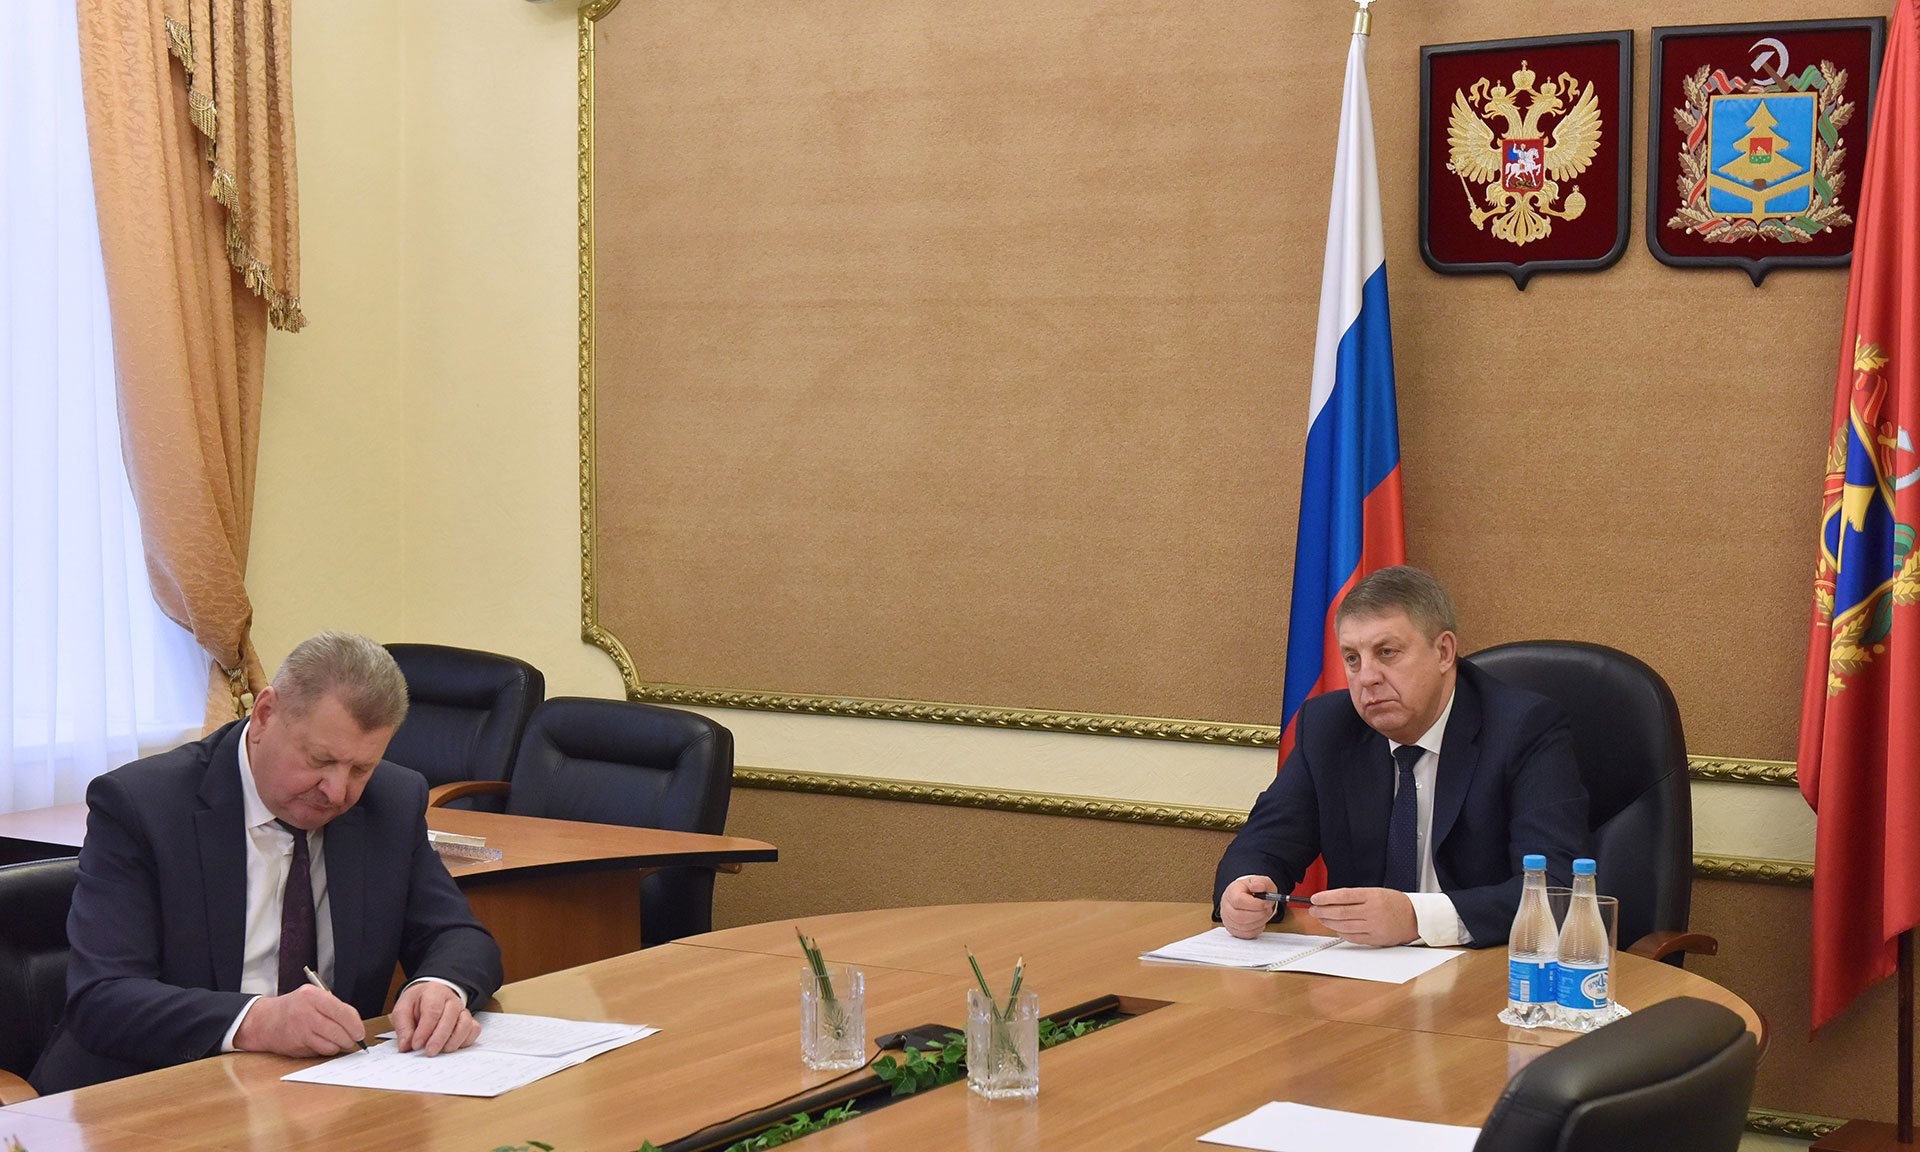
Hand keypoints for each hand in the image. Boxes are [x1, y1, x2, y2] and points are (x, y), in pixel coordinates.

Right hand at [233, 984, 365, 1056]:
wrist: (264, 1021)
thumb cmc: (293, 1008)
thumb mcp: (313, 997)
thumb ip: (333, 1007)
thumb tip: (355, 1025)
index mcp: (313, 996)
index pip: (342, 1012)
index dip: (355, 1025)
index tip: (360, 1032)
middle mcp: (306, 1013)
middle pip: (338, 1032)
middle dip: (350, 1039)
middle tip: (354, 1040)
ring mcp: (300, 1031)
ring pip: (331, 1045)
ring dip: (338, 1046)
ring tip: (337, 1041)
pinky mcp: (296, 1045)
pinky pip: (320, 1052)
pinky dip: (326, 1050)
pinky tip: (322, 1043)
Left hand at [393, 980, 479, 1055]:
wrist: (428, 998)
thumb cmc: (416, 1004)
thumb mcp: (402, 1010)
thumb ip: (403, 1027)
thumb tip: (406, 1046)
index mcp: (434, 992)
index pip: (432, 1011)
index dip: (425, 1030)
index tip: (416, 1044)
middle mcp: (452, 1000)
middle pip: (451, 1017)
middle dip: (439, 1038)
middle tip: (429, 1052)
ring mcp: (463, 1010)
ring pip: (466, 1024)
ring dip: (454, 1041)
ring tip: (441, 1050)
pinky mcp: (469, 1020)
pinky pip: (474, 1030)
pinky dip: (465, 1041)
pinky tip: (452, 1047)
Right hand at [1219, 875, 1281, 938]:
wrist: (1247, 896)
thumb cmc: (1253, 889)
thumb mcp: (1260, 881)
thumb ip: (1261, 882)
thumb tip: (1259, 887)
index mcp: (1232, 892)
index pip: (1239, 901)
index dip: (1255, 904)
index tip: (1267, 903)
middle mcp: (1226, 906)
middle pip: (1240, 917)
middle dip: (1259, 915)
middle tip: (1268, 910)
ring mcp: (1227, 919)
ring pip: (1243, 927)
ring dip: (1259, 922)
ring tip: (1265, 914)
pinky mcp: (1232, 929)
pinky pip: (1245, 934)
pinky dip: (1256, 929)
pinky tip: (1260, 921)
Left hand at [1303, 887, 1419, 945]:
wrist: (1417, 918)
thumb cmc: (1396, 904)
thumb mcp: (1377, 892)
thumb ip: (1356, 897)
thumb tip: (1332, 901)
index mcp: (1373, 896)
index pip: (1343, 895)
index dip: (1326, 897)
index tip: (1315, 898)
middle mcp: (1372, 911)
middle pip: (1341, 912)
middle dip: (1322, 911)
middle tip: (1313, 910)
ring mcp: (1374, 926)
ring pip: (1344, 925)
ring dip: (1328, 922)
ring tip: (1320, 918)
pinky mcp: (1376, 939)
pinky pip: (1353, 937)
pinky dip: (1341, 933)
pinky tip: (1335, 928)